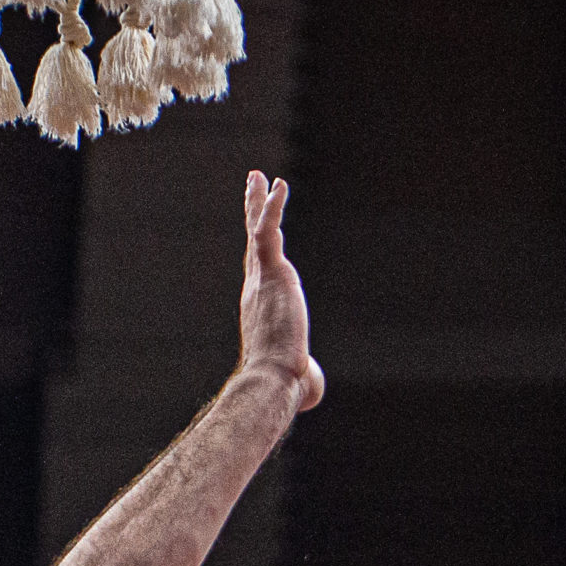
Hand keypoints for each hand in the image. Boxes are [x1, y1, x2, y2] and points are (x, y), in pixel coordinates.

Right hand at [238, 171, 323, 411]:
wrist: (272, 379)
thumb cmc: (284, 385)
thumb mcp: (299, 376)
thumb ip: (306, 375)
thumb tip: (312, 388)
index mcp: (261, 306)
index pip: (260, 270)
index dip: (259, 247)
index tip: (258, 229)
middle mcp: (256, 288)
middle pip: (253, 242)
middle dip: (253, 213)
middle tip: (253, 186)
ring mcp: (261, 277)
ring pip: (258, 230)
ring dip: (258, 202)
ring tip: (259, 177)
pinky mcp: (271, 271)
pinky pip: (268, 230)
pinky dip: (272, 206)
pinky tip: (278, 184)